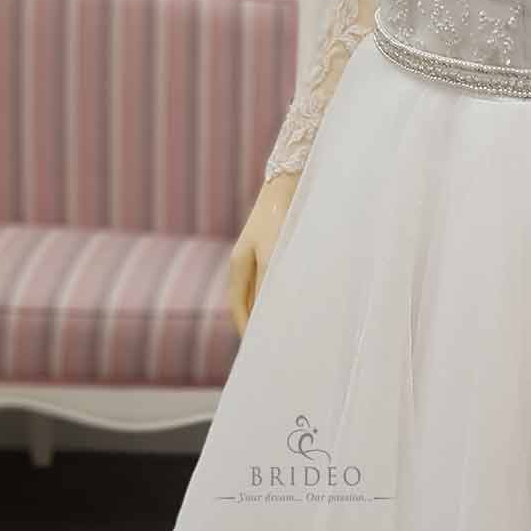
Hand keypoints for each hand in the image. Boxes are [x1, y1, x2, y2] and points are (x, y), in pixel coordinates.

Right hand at [227, 172, 298, 335]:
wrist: (288, 183)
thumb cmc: (279, 218)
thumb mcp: (272, 253)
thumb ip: (267, 283)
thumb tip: (264, 312)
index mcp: (238, 265)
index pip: (238, 305)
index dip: (246, 327)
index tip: (257, 347)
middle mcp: (244, 261)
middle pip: (247, 300)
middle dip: (256, 321)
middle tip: (270, 342)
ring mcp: (258, 254)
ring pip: (260, 290)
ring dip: (268, 307)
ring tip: (282, 326)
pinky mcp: (275, 247)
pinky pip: (273, 278)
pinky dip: (278, 293)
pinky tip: (293, 299)